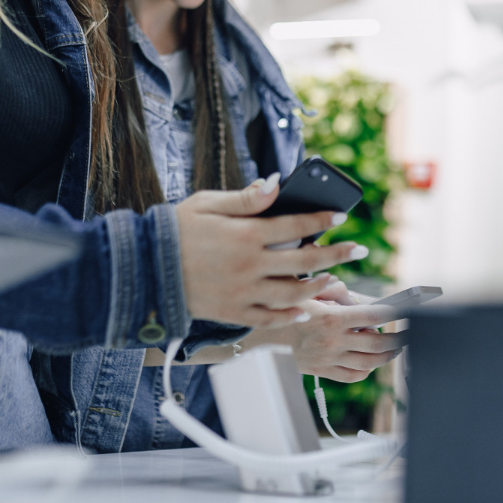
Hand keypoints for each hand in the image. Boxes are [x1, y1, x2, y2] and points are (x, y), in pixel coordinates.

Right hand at [175, 174, 365, 328]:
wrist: (142, 269)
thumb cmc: (175, 230)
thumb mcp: (206, 204)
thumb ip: (245, 198)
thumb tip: (276, 183)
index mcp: (244, 235)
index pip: (294, 225)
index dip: (320, 221)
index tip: (340, 217)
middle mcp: (248, 265)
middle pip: (304, 262)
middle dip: (337, 254)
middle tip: (359, 250)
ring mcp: (242, 292)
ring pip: (293, 294)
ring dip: (319, 286)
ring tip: (335, 278)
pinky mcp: (233, 312)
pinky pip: (270, 318)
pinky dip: (291, 316)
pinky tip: (305, 309)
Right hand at [246, 299, 403, 381]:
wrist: (264, 332)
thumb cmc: (290, 306)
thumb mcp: (313, 290)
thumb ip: (339, 292)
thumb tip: (361, 301)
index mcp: (332, 318)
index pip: (373, 315)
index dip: (394, 313)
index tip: (408, 311)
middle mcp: (333, 341)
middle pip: (378, 343)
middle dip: (399, 339)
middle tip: (410, 334)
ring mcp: (329, 359)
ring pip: (369, 362)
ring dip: (388, 354)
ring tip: (396, 347)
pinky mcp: (323, 371)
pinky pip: (353, 375)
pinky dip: (367, 369)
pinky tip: (372, 360)